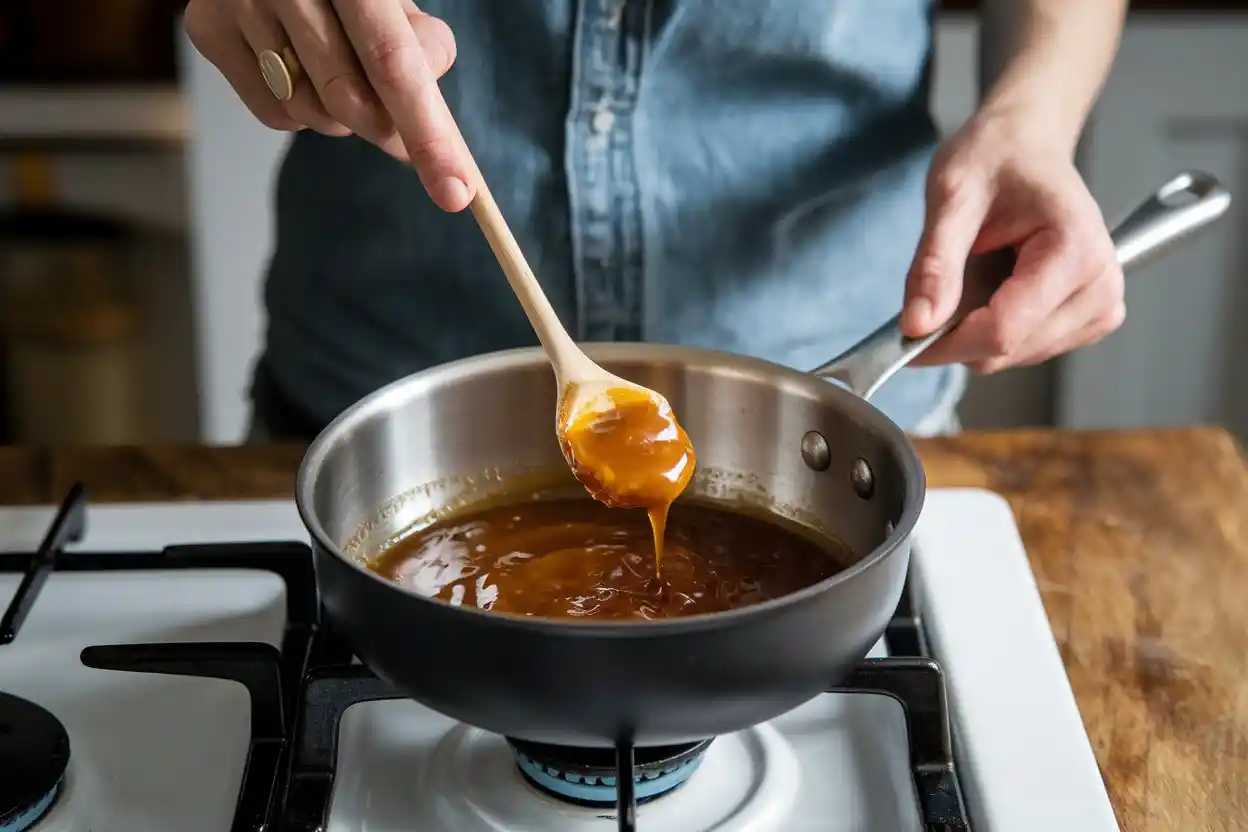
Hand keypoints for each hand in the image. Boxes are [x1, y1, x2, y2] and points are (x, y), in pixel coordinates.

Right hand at [185, 0, 476, 211]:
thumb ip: (421, 52)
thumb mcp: (395, 3)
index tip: (458, 195)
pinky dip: (302, 114)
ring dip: (342, 119)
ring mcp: (237, 1)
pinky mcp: (206, 27)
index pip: (395, 64)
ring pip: (311, 113)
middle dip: (388, 132)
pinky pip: (274, 114)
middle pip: (349, 98)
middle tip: (405, 140)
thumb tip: (433, 126)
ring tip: (341, 73)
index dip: (430, 135)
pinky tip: (300, 74)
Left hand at [899, 113, 1123, 372]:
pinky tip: (991, 290)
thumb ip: (935, 265)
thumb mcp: (952, 196)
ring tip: (971, 278)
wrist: (1027, 144)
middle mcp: (1100, 285)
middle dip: (956, 336)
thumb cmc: (996, 157)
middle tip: (932, 293)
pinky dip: (994, 331)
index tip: (905, 337)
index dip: (946, 342)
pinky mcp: (1090, 318)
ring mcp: (1100, 305)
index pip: (1004, 329)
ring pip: (1013, 356)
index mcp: (1075, 250)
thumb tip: (916, 325)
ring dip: (975, 332)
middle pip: (1008, 349)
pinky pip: (1025, 350)